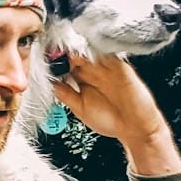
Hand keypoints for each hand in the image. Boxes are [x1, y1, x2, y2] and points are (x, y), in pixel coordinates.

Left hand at [56, 54, 180, 176]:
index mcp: (84, 81)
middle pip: (76, 55)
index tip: (44, 60)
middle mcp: (94, 72)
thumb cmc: (112, 121)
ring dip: (78, 50)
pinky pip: (108, 54)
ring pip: (90, 52)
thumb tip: (51, 83)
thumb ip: (67, 95)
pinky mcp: (121, 68)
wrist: (136, 129)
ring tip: (66, 51)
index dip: (55, 62)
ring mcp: (108, 68)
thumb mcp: (81, 110)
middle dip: (64, 52)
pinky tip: (86, 52)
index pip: (66, 65)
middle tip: (52, 51)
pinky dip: (97, 51)